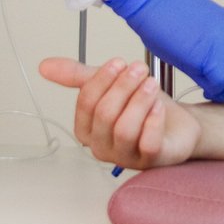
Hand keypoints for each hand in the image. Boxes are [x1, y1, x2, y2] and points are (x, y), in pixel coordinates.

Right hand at [40, 57, 199, 169]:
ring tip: (151, 84)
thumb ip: (78, 77)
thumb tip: (44, 66)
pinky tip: (159, 106)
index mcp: (87, 131)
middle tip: (139, 69)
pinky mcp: (150, 161)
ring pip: (125, 129)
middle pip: (105, 114)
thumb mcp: (110, 86)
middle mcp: (102, 148)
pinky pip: (148, 143)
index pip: (85, 103)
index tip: (119, 62)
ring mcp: (126, 158)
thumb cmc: (141, 108)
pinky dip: (154, 120)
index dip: (102, 79)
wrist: (178, 124)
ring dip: (139, 100)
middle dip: (123, 86)